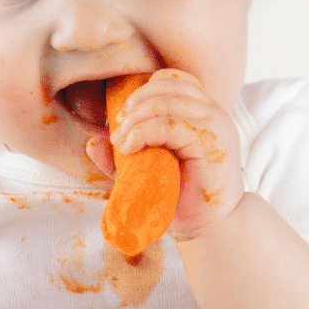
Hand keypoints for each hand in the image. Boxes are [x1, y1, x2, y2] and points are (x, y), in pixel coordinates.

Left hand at [85, 69, 243, 242]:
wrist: (212, 229)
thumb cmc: (183, 199)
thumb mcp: (146, 172)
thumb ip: (121, 156)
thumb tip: (92, 142)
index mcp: (204, 112)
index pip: (174, 79)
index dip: (145, 91)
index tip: (124, 118)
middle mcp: (213, 113)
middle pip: (168, 84)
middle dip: (134, 103)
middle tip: (118, 131)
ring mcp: (216, 125)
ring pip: (166, 102)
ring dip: (135, 119)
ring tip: (122, 142)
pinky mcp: (211, 142)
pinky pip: (169, 125)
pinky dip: (142, 133)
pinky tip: (129, 148)